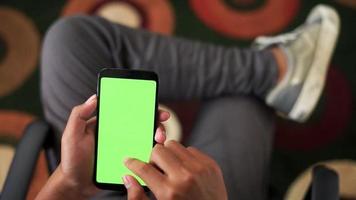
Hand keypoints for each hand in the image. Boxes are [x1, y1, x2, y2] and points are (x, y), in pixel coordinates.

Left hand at [36, 94, 169, 199]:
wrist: (76, 185)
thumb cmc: (72, 160)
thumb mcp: (72, 135)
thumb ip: (79, 115)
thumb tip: (94, 97)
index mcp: (108, 124)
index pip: (128, 112)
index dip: (144, 108)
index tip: (156, 108)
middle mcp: (119, 134)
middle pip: (142, 124)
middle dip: (156, 123)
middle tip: (160, 128)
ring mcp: (124, 148)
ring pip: (146, 139)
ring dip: (157, 138)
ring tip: (158, 141)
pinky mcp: (128, 161)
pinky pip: (142, 156)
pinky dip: (152, 154)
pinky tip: (156, 155)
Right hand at [123, 141, 227, 199]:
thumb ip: (138, 198)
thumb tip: (127, 178)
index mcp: (168, 192)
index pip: (144, 168)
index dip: (132, 163)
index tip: (129, 160)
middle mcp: (184, 177)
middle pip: (158, 150)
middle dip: (153, 159)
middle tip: (156, 170)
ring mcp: (199, 169)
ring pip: (173, 144)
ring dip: (169, 155)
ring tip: (172, 169)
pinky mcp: (210, 164)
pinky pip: (190, 149)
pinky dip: (185, 157)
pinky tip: (186, 170)